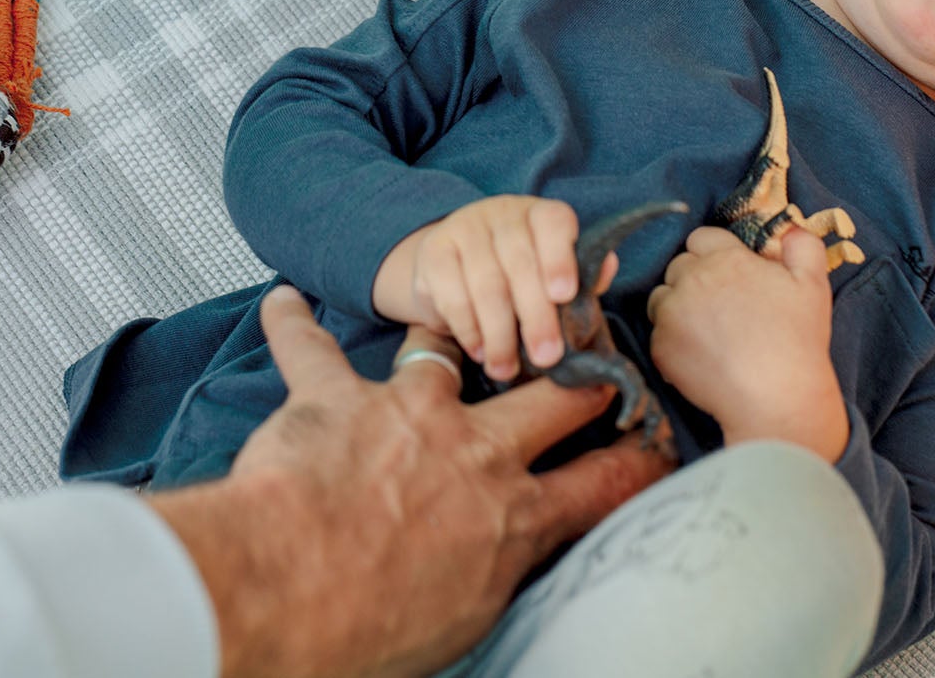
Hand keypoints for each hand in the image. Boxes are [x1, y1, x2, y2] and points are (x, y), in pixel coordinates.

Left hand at [150, 286, 667, 677]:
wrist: (282, 596)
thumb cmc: (363, 634)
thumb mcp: (464, 624)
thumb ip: (498, 574)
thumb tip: (509, 561)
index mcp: (513, 517)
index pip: (600, 485)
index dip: (636, 463)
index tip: (652, 448)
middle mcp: (474, 451)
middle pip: (549, 399)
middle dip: (578, 382)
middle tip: (590, 369)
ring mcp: (406, 412)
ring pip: (441, 352)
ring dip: (444, 342)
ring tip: (449, 322)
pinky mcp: (335, 398)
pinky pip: (310, 349)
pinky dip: (293, 325)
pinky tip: (284, 301)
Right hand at [374, 196, 600, 380]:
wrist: (456, 264)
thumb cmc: (521, 274)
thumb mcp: (554, 272)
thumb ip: (582, 274)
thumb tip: (607, 267)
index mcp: (540, 214)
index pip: (553, 223)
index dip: (560, 258)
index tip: (564, 295)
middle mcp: (503, 214)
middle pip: (520, 262)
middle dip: (536, 315)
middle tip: (547, 357)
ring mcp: (465, 228)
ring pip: (486, 283)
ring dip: (500, 333)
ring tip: (507, 367)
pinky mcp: (435, 251)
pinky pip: (453, 295)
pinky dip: (469, 329)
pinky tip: (480, 350)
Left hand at [647, 224, 848, 460]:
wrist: (776, 399)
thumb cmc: (797, 341)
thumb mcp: (813, 284)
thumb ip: (802, 245)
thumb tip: (787, 228)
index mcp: (726, 258)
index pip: (701, 237)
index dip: (713, 254)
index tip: (727, 276)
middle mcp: (693, 278)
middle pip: (678, 265)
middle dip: (693, 279)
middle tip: (719, 308)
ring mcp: (672, 313)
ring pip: (661, 298)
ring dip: (677, 308)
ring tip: (707, 333)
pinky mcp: (660, 347)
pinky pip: (657, 334)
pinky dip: (673, 343)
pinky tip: (700, 357)